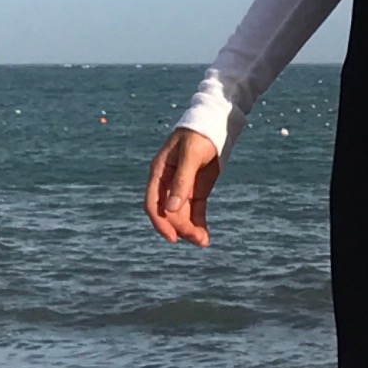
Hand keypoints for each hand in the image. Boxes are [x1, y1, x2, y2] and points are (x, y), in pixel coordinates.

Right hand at [143, 127, 221, 246]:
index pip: (153, 203)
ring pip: (182, 215)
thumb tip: (172, 209)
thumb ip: (182, 181)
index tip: (172, 237)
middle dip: (181, 228)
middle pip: (169, 213)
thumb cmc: (198, 135)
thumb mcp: (190, 155)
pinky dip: (199, 224)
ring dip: (190, 229)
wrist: (214, 125)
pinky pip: (195, 212)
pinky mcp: (197, 191)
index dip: (160, 222)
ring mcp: (182, 189)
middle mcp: (167, 184)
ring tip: (203, 242)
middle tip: (198, 239)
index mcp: (159, 172)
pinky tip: (204, 236)